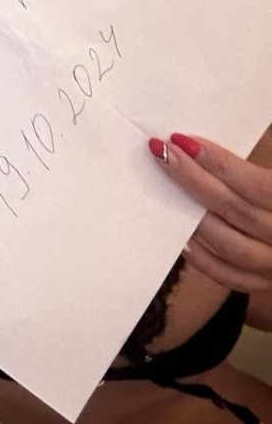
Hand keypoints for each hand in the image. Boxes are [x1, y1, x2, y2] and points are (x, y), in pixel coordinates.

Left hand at [149, 127, 271, 292]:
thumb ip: (251, 171)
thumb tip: (199, 146)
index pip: (258, 186)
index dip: (220, 162)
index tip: (183, 141)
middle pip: (237, 211)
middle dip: (194, 180)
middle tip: (163, 153)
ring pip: (231, 246)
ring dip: (196, 218)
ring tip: (166, 189)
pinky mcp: (261, 282)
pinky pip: (228, 275)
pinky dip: (202, 258)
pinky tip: (182, 236)